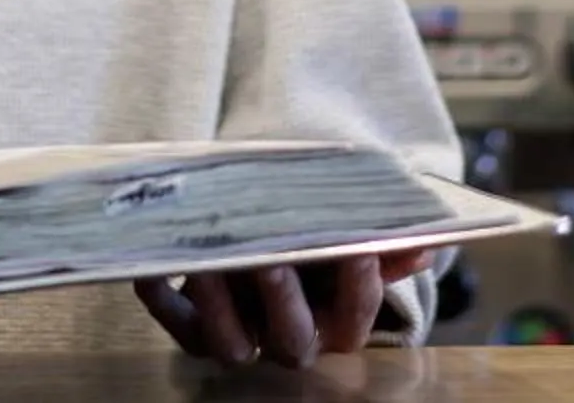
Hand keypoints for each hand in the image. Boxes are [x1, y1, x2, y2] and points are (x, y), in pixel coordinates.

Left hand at [134, 250, 443, 368]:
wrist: (261, 232)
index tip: (356, 250)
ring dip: (217, 306)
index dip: (359, 292)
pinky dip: (160, 300)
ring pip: (229, 344)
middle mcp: (287, 339)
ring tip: (207, 263)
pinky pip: (174, 326)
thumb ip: (383, 237)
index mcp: (332, 322)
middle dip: (281, 301)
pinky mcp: (193, 328)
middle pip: (291, 343)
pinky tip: (152, 269)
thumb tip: (422, 241)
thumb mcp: (346, 229)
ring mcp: (239, 334)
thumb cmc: (311, 231)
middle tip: (268, 258)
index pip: (354, 322)